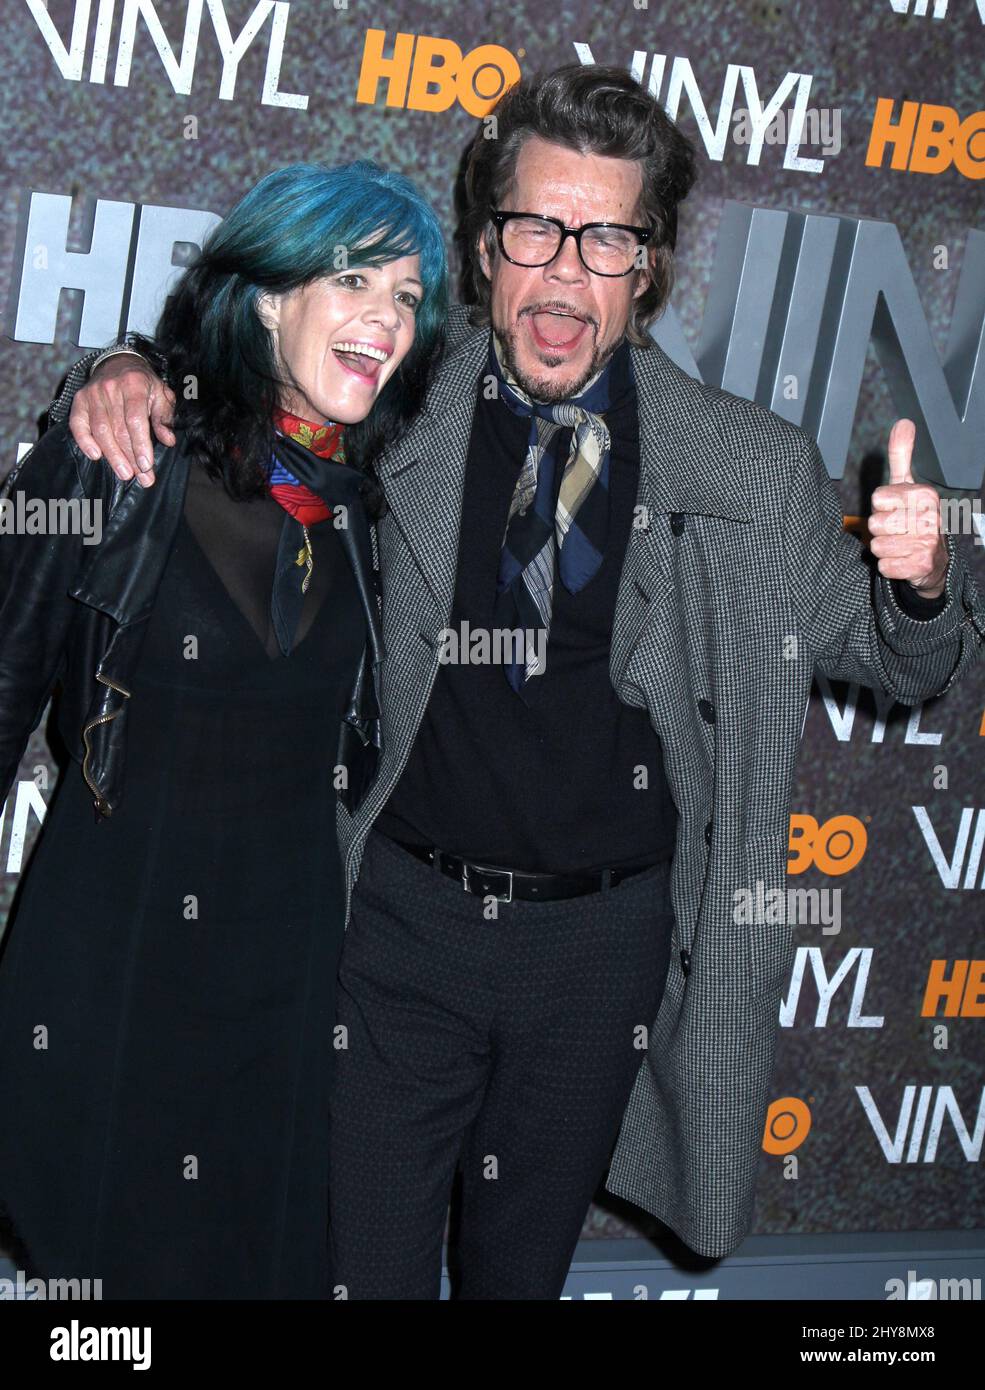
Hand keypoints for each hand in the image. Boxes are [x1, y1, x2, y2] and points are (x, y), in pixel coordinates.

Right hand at [70, 354, 175, 487]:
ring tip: (125, 473)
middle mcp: (110, 388)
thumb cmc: (143, 383)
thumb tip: (168, 440)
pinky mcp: (79, 400)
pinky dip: (84, 441)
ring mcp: (92, 394)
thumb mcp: (161, 394)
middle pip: (118, 429)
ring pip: (100, 430)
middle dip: (131, 457)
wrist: (118, 362)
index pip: (135, 420)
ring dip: (113, 456)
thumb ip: (164, 417)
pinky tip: (96, 456)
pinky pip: (77, 424)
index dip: (140, 444)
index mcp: (134, 384)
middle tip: (142, 478)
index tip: (146, 465)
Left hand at [868, 419, 947, 599]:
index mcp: (925, 494)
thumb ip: (902, 455)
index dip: (881, 507)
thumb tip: (904, 422)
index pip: (878, 499)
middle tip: (897, 530)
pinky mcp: (921, 566)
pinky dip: (889, 567)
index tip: (896, 510)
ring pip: (877, 545)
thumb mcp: (907, 485)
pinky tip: (903, 560)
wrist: (933, 560)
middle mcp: (930, 517)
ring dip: (884, 549)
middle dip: (881, 530)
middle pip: (875, 523)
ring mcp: (928, 542)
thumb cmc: (914, 518)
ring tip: (900, 545)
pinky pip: (884, 566)